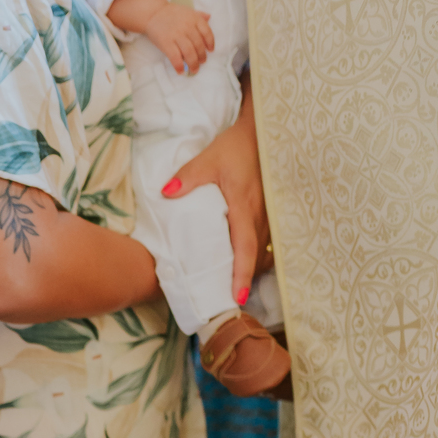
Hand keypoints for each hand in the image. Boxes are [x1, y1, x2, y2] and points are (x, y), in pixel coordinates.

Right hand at [145, 2, 214, 73]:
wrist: (153, 13)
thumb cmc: (171, 13)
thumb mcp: (187, 11)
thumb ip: (198, 15)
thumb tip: (209, 17)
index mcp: (194, 18)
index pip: (207, 32)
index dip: (210, 43)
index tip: (210, 51)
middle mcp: (187, 26)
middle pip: (198, 45)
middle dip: (201, 56)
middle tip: (201, 63)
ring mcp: (177, 35)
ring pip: (189, 52)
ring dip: (193, 63)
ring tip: (194, 69)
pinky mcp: (166, 43)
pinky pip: (175, 57)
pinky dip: (179, 66)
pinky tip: (181, 71)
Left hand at [161, 79, 270, 305]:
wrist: (263, 133)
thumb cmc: (236, 147)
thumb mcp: (210, 158)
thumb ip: (188, 176)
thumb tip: (166, 193)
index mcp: (245, 207)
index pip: (245, 247)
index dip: (241, 273)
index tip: (237, 296)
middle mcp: (261, 216)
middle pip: (255, 258)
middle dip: (244, 282)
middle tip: (228, 304)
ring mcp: (269, 217)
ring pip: (262, 253)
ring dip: (250, 272)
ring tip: (233, 291)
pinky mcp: (272, 215)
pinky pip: (265, 244)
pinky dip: (256, 259)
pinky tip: (244, 268)